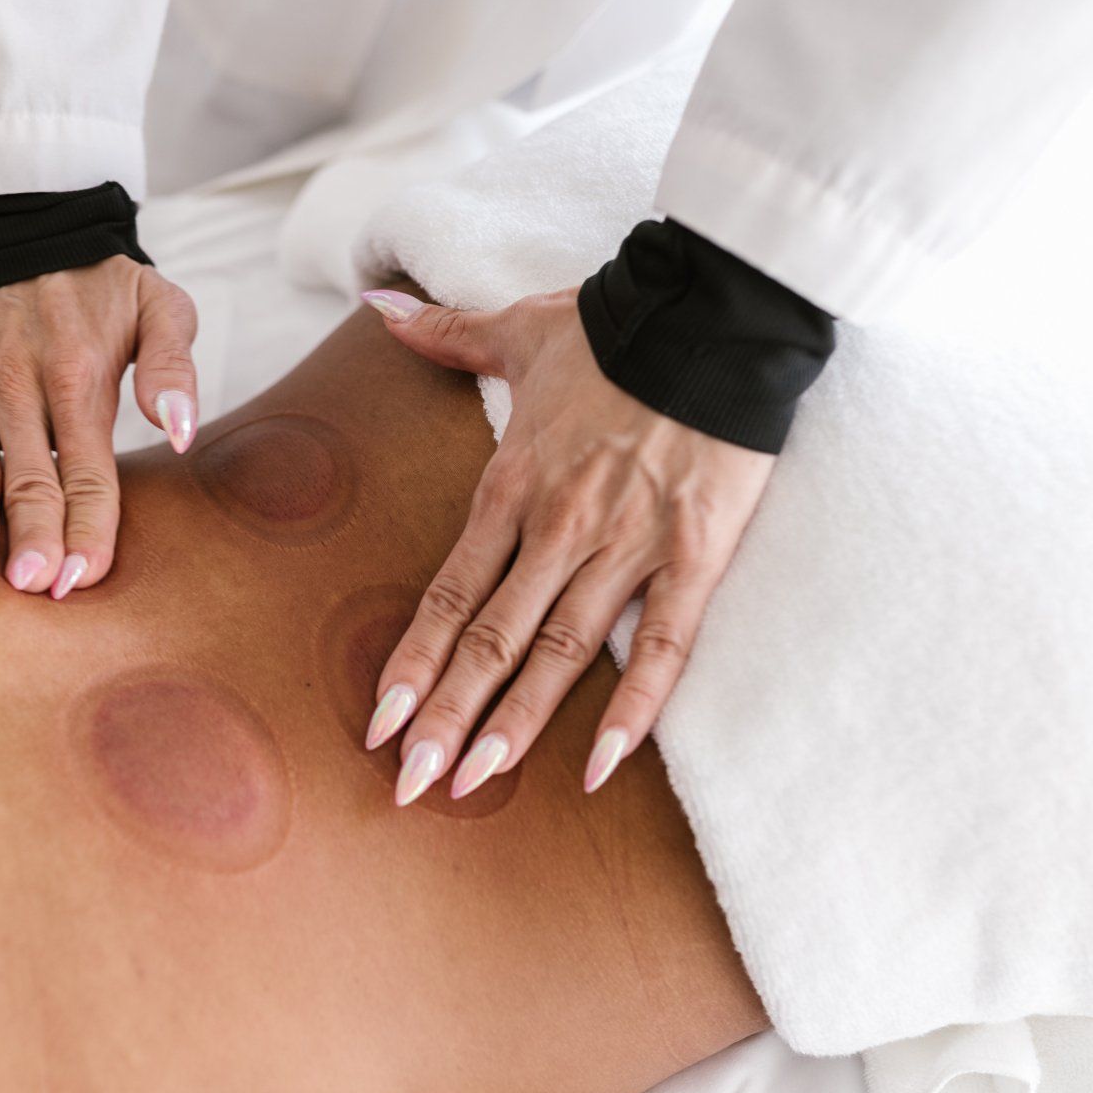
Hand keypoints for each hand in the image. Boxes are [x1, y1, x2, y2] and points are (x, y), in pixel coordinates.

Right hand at [0, 256, 198, 597]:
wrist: (42, 226)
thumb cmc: (110, 287)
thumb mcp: (165, 309)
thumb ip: (173, 370)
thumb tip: (181, 430)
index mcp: (78, 378)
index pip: (86, 469)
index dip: (87, 527)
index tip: (83, 577)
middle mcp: (19, 385)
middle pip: (27, 475)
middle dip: (32, 532)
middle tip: (31, 586)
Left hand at [358, 287, 774, 802]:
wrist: (717, 307)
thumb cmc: (617, 324)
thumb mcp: (519, 327)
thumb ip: (443, 335)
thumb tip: (376, 308)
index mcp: (512, 485)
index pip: (448, 594)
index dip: (413, 663)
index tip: (380, 723)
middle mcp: (559, 528)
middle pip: (491, 640)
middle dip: (446, 718)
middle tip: (407, 785)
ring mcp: (628, 547)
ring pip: (561, 654)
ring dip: (516, 724)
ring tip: (474, 784)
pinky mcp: (695, 556)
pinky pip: (663, 647)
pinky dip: (634, 710)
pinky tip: (603, 768)